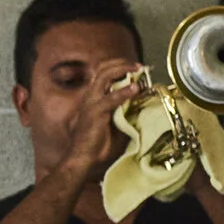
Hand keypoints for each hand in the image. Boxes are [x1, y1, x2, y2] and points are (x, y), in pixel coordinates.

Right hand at [49, 57, 143, 183]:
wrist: (82, 160)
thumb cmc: (96, 146)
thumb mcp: (114, 124)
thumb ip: (124, 111)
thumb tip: (141, 104)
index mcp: (92, 99)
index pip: (102, 74)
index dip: (118, 67)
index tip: (135, 69)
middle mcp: (89, 97)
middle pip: (103, 69)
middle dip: (122, 63)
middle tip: (138, 66)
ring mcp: (91, 103)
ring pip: (105, 76)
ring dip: (123, 70)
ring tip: (137, 69)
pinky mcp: (95, 112)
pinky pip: (111, 98)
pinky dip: (124, 92)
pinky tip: (135, 89)